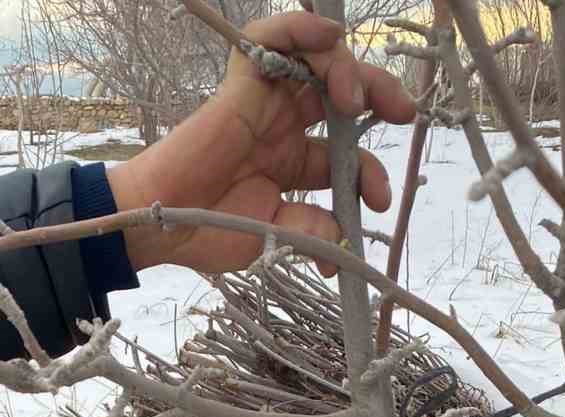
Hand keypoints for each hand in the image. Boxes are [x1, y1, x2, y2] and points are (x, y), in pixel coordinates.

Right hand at [111, 11, 414, 275]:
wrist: (161, 224)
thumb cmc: (207, 230)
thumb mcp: (272, 236)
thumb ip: (310, 230)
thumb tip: (345, 239)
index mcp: (291, 161)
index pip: (345, 151)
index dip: (369, 171)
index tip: (377, 202)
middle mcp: (284, 125)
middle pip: (342, 92)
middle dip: (379, 95)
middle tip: (403, 112)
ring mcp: (266, 100)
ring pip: (320, 59)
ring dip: (349, 70)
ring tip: (354, 100)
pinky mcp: (245, 81)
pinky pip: (276, 35)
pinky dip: (305, 28)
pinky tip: (331, 37)